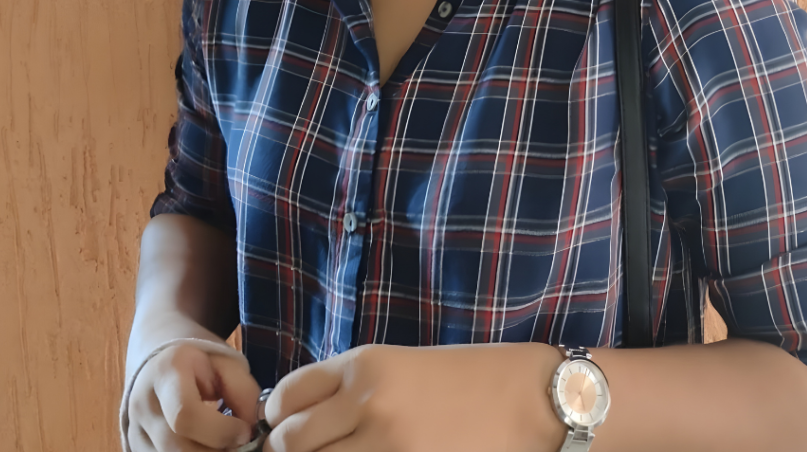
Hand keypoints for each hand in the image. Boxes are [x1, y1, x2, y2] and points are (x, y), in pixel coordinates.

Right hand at [128, 341, 261, 450]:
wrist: (160, 364)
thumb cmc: (199, 363)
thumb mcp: (226, 364)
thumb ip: (243, 393)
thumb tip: (251, 431)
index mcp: (165, 373)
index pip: (185, 414)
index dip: (220, 431)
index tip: (244, 432)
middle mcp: (142, 405)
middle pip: (176, 448)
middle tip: (237, 444)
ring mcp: (134, 431)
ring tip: (222, 445)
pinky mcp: (135, 448)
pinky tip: (205, 447)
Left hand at [261, 342, 566, 451]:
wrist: (529, 399)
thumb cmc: (469, 378)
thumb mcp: (404, 365)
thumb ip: (354, 387)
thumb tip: (306, 419)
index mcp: (365, 364)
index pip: (288, 394)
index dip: (277, 417)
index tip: (281, 429)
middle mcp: (367, 402)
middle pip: (290, 442)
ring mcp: (385, 446)